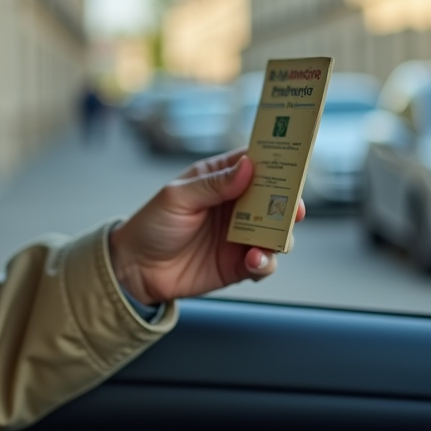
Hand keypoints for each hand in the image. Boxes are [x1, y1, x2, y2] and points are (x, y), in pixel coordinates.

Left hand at [108, 149, 304, 304]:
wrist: (135, 269)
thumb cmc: (152, 225)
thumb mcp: (177, 197)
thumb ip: (213, 184)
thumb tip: (248, 167)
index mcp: (220, 179)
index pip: (256, 163)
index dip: (277, 161)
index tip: (294, 163)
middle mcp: (236, 205)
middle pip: (275, 198)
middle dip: (289, 202)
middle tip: (294, 208)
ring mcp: (240, 235)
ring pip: (277, 232)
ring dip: (280, 235)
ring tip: (269, 241)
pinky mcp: (239, 264)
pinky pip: (265, 263)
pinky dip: (266, 261)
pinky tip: (254, 260)